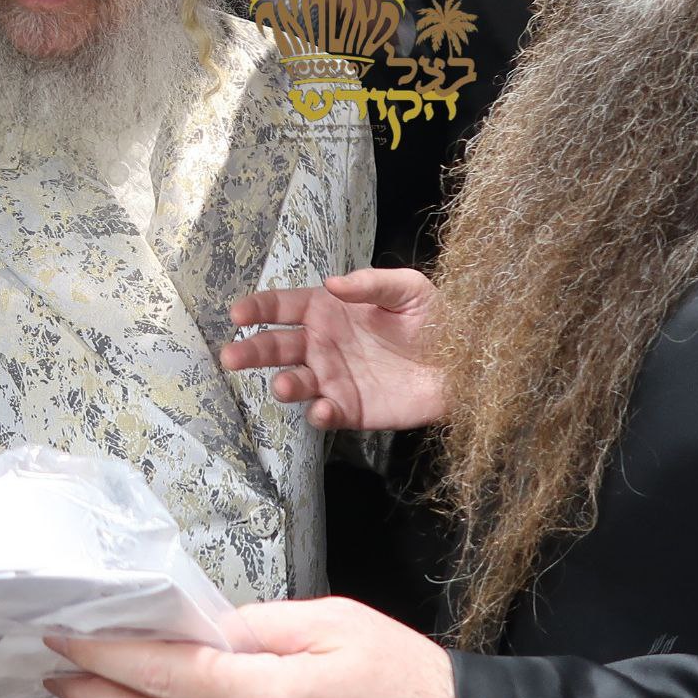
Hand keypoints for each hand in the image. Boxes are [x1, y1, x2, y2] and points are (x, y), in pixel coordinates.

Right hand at [223, 268, 444, 430]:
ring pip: (295, 383)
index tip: (238, 314)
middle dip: (251, 350)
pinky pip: (325, 413)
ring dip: (285, 384)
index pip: (283, 307)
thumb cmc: (436, 318)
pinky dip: (319, 413)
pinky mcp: (350, 410)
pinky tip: (323, 409)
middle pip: (276, 346)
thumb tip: (332, 283)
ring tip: (284, 384)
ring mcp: (333, 379)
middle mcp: (322, 345)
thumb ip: (370, 284)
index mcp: (328, 310)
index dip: (258, 308)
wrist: (466, 363)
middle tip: (231, 356)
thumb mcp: (409, 289)